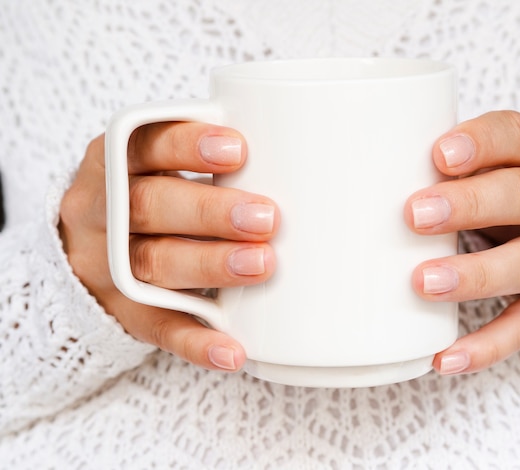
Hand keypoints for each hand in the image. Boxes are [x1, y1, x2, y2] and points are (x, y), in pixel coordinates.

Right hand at [59, 122, 279, 370]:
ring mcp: (105, 266)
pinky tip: (232, 350)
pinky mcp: (122, 312)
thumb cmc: (149, 196)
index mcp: (113, 163)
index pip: (143, 145)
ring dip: (210, 266)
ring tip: (261, 265)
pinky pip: (157, 328)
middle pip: (148, 206)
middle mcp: (100, 212)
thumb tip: (290, 156)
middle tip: (266, 218)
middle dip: (210, 212)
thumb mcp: (155, 166)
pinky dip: (196, 341)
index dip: (186, 146)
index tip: (238, 151)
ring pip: (153, 265)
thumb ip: (202, 160)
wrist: (86, 249)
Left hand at [405, 111, 519, 373]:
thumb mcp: (505, 161)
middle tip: (415, 216)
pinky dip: (488, 345)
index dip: (482, 143)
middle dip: (470, 206)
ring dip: (476, 275)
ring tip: (424, 283)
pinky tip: (447, 357)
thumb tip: (376, 177)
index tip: (439, 156)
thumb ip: (461, 165)